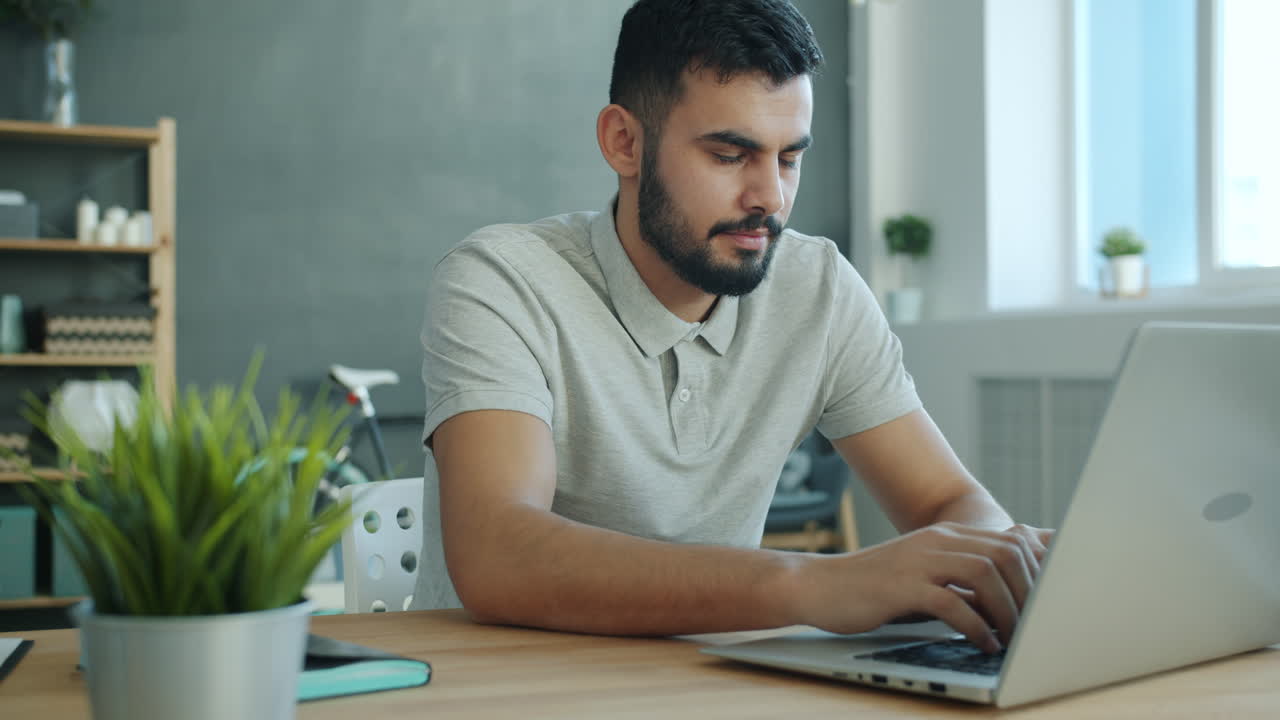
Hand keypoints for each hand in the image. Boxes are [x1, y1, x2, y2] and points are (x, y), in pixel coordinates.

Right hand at [791, 522, 1055, 652]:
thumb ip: (961, 582)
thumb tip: (1008, 603)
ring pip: (984, 573)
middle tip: (1039, 626)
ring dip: (1009, 609)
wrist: (820, 586)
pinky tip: (983, 644)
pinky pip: (951, 601)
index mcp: (946, 537)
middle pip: (1005, 553)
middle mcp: (937, 541)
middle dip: (1031, 592)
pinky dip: (975, 626)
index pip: (1010, 541)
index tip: (1058, 599)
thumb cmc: (875, 590)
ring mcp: (920, 561)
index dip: (1041, 568)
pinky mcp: (902, 586)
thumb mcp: (925, 577)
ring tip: (1016, 639)